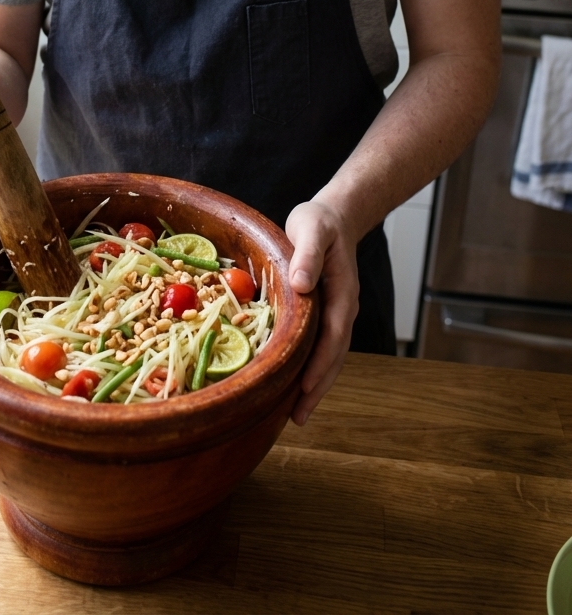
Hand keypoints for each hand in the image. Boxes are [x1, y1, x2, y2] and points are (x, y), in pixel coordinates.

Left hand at [284, 198, 359, 426]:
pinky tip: (292, 385)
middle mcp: (343, 309)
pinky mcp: (324, 314)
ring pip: (328, 356)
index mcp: (343, 293)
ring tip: (296, 415)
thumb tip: (303, 283)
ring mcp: (336, 314)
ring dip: (315, 385)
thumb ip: (308, 253)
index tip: (305, 387)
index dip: (320, 363)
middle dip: (317, 387)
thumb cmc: (320, 222)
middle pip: (333, 356)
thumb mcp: (312, 228)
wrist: (334, 218)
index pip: (334, 335)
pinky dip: (309, 368)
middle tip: (298, 418)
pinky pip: (319, 347)